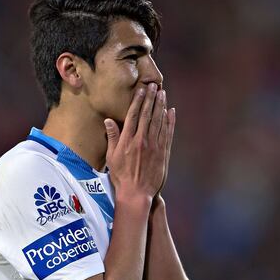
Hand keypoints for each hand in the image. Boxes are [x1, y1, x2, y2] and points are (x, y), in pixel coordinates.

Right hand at [104, 83, 173, 199]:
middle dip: (151, 99)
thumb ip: (112, 138)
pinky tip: (170, 112)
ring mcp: (154, 146)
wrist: (136, 193)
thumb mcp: (111, 158)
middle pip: (147, 115)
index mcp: (128, 140)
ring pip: (158, 121)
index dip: (138, 101)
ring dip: (161, 106)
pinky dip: (169, 122)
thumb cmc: (121, 177)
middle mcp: (142, 140)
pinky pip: (167, 133)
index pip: (134, 115)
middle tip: (154, 86)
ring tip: (162, 94)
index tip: (141, 90)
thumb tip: (108, 121)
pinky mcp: (163, 153)